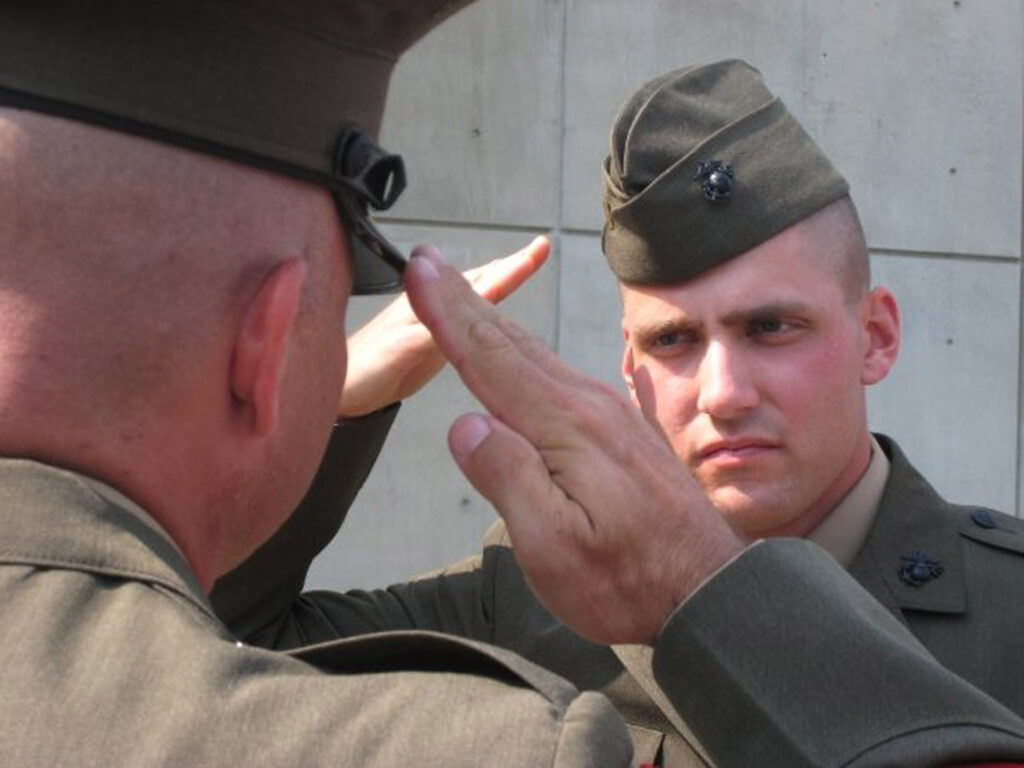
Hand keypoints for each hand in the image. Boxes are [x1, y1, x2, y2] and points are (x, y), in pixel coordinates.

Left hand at [339, 236, 549, 417]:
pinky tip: (489, 313)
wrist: (338, 393)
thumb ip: (435, 329)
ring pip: (471, 296)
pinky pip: (465, 320)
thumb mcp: (401, 352)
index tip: (536, 252)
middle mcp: (430, 307)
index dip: (511, 269)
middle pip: (478, 281)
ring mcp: (430, 324)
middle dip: (510, 266)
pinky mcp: (430, 343)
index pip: (480, 284)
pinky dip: (484, 308)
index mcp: (428, 304)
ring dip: (498, 280)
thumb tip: (468, 311)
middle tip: (537, 251)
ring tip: (522, 267)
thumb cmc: (360, 373)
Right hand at [404, 246, 745, 645]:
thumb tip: (466, 424)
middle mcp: (589, 406)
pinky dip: (527, 354)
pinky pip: (562, 374)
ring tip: (462, 297)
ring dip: (493, 322)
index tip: (418, 270)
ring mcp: (610, 414)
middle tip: (428, 263)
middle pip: (512, 343)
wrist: (710, 591)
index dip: (449, 313)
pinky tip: (523, 354)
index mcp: (566, 428)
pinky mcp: (621, 429)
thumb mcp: (553, 547)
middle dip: (464, 300)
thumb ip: (508, 478)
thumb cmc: (628, 580)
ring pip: (538, 355)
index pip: (491, 358)